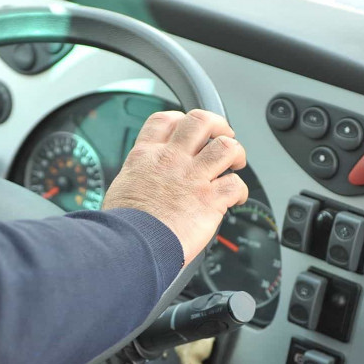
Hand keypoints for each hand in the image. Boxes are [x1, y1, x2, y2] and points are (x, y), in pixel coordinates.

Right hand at [103, 109, 248, 263]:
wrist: (130, 244)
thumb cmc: (122, 225)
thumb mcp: (122, 188)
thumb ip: (139, 179)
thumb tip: (141, 187)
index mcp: (146, 156)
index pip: (165, 120)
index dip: (180, 119)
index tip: (187, 129)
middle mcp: (171, 160)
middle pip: (201, 121)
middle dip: (218, 124)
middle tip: (222, 136)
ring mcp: (193, 178)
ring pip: (226, 146)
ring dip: (236, 153)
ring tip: (235, 164)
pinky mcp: (210, 200)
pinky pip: (236, 185)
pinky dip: (241, 192)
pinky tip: (236, 199)